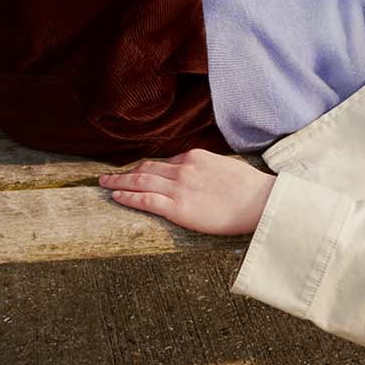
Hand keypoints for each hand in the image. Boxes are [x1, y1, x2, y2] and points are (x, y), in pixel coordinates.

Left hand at [99, 149, 276, 235]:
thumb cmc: (250, 188)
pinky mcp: (178, 207)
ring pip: (141, 181)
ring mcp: (179, 187)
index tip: (136, 172)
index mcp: (195, 157)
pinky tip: (117, 197)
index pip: (165, 163)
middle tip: (108, 176)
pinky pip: (146, 200)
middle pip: (147, 168)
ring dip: (119, 182)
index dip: (147, 168)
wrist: (260, 201)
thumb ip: (208, 170)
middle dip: (126, 172)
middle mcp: (183, 168)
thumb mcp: (226, 169)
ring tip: (104, 184)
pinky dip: (128, 197)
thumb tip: (202, 178)